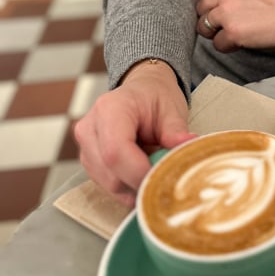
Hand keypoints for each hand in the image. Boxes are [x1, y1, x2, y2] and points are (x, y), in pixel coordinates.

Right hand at [73, 60, 195, 206]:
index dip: (139, 173)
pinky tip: (141, 168)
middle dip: (140, 182)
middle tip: (166, 177)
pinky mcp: (87, 160)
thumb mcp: (172, 109)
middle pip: (110, 174)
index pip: (116, 152)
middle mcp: (90, 128)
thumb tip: (189, 146)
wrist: (141, 90)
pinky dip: (128, 185)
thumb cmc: (155, 97)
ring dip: (134, 185)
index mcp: (110, 109)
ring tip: (153, 164)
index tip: (163, 180)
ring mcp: (84, 146)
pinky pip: (107, 185)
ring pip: (108, 184)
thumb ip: (177, 131)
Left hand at [195, 0, 274, 52]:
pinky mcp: (232, 31)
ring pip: (203, 26)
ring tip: (233, 34)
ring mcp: (227, 12)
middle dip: (208, 19)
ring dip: (215, 34)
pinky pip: (217, 44)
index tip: (213, 11)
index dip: (206, 3)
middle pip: (199, 8)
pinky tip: (241, 42)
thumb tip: (217, 5)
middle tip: (223, 26)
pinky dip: (227, 46)